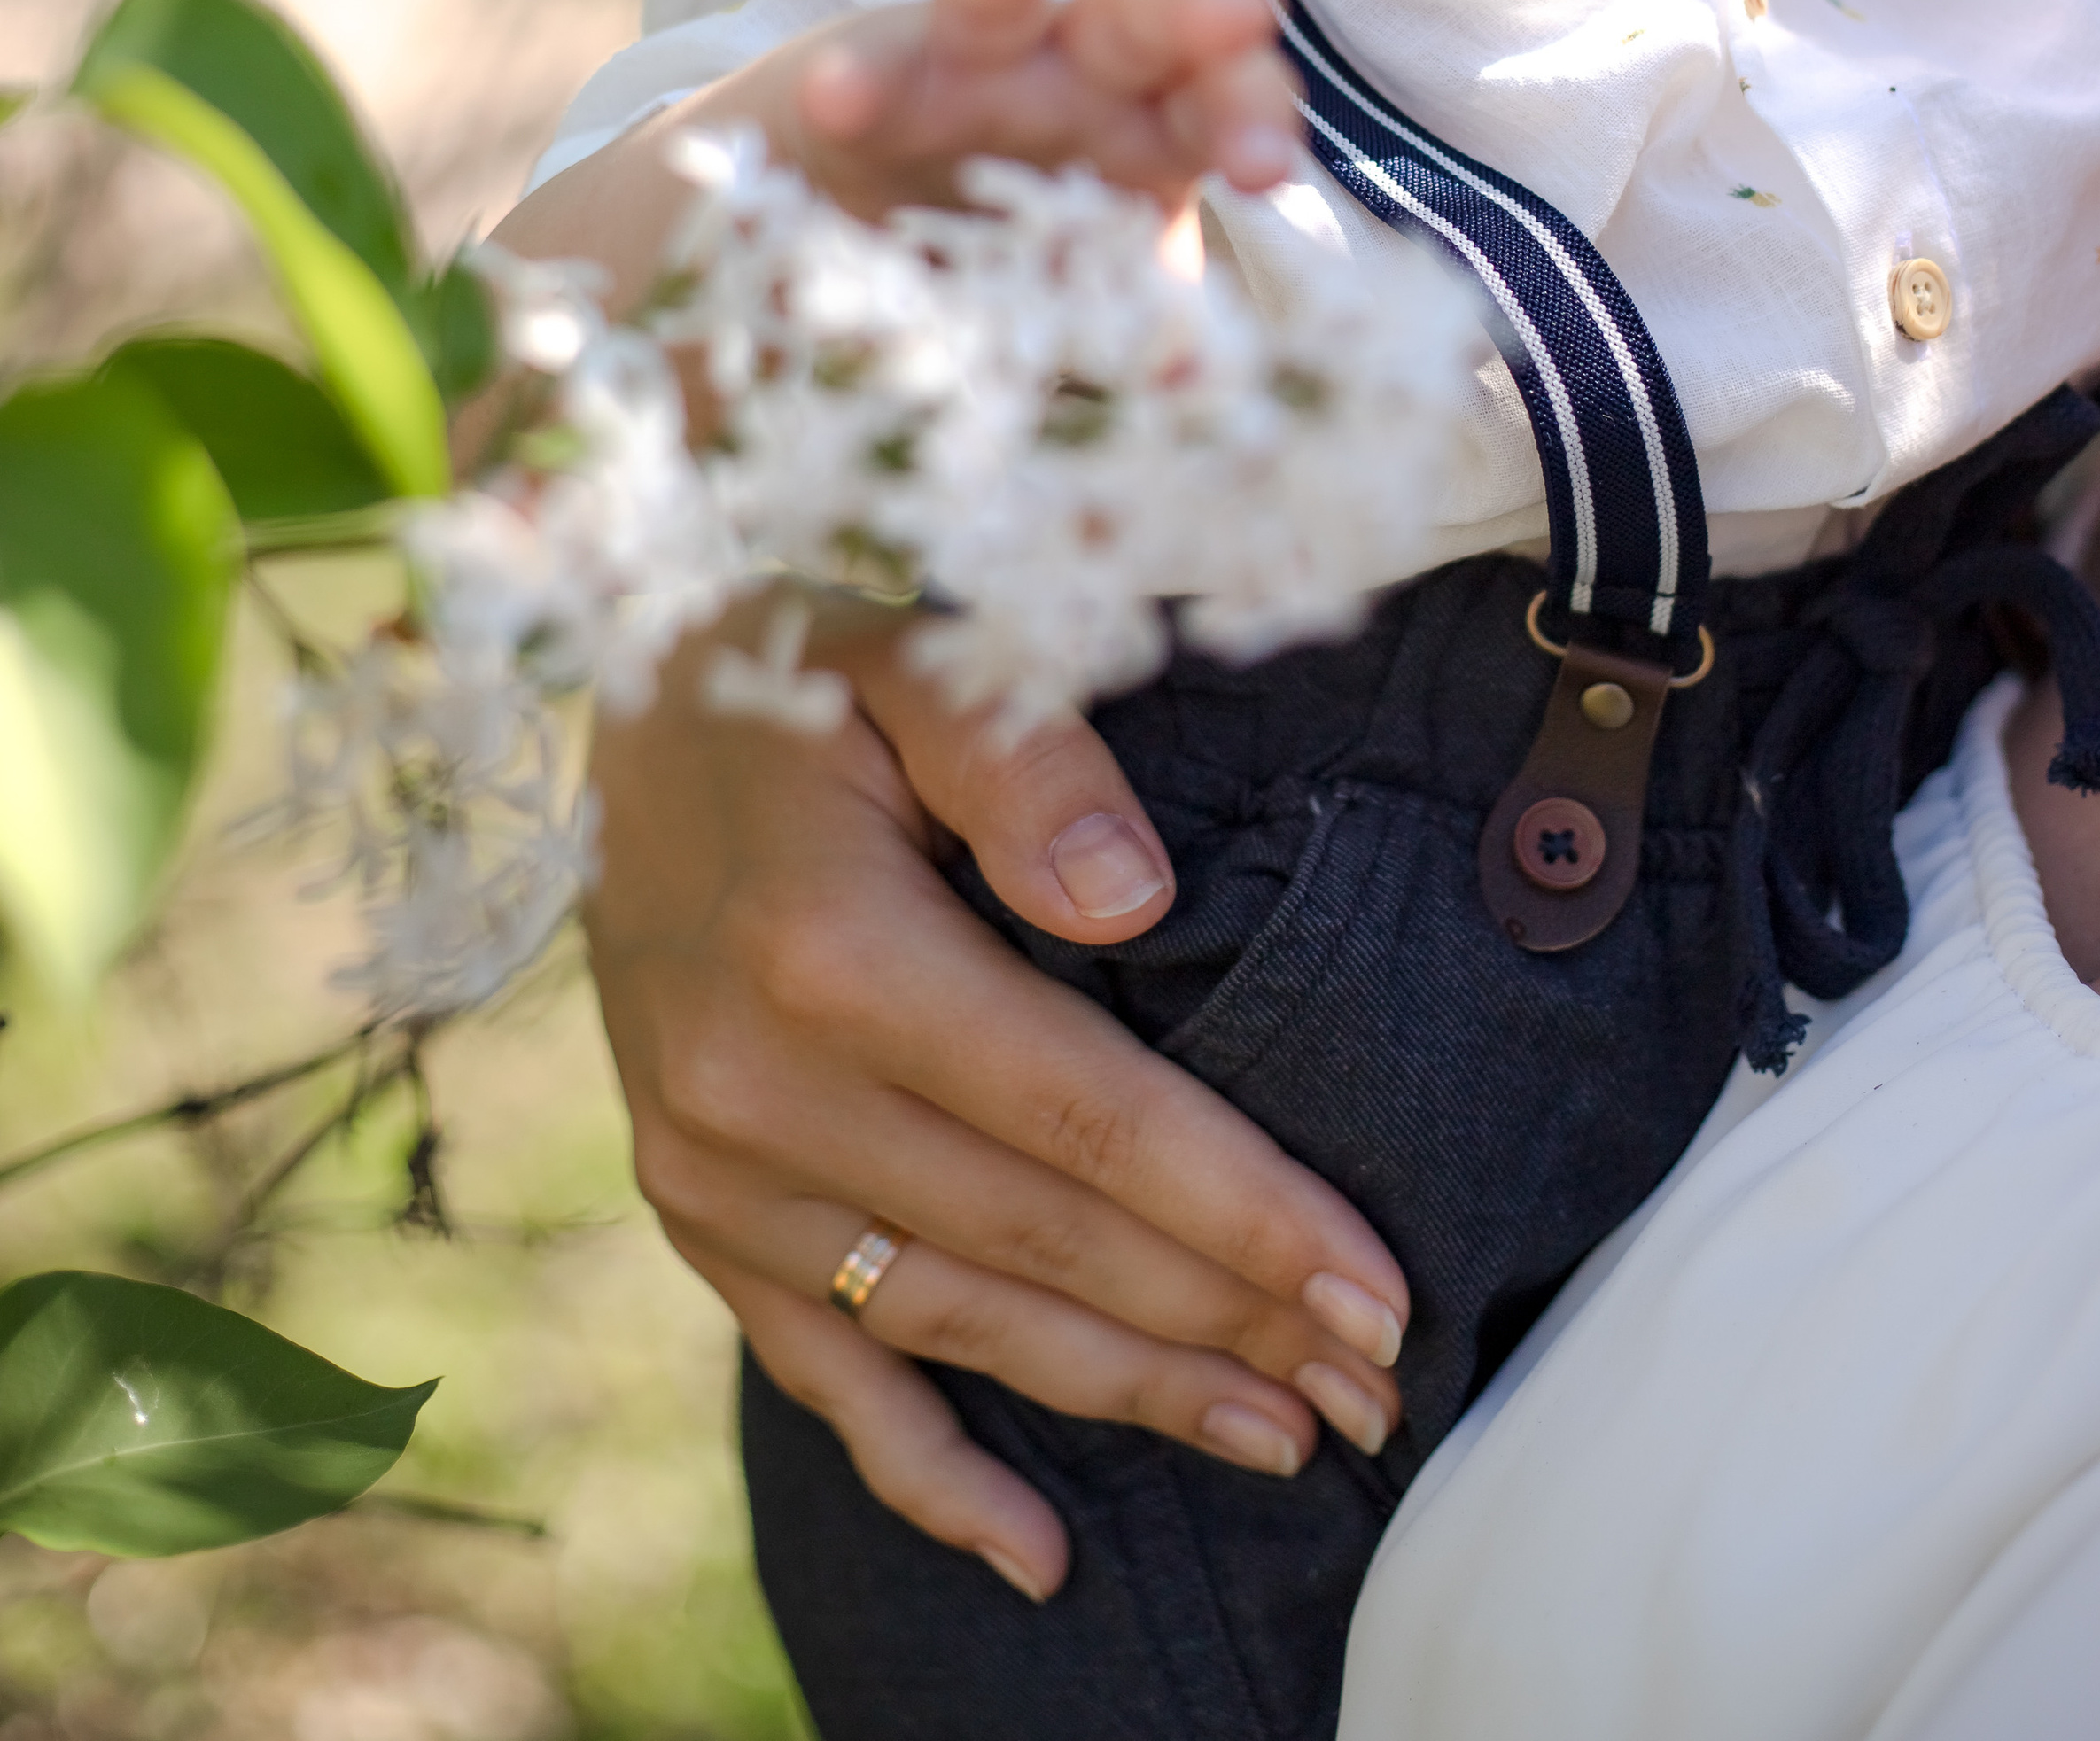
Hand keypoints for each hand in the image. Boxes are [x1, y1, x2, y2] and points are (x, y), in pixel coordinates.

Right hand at [493, 0, 1300, 319]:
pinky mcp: (869, 87)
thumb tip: (1197, 384)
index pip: (1222, 100)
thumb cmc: (1014, 250)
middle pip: (1145, 19)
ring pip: (994, 2)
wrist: (857, 236)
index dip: (1252, 118)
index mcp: (1154, 130)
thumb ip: (1142, 327)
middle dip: (1190, 12)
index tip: (1264, 170)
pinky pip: (866, 83)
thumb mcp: (1087, 294)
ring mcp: (966, 69)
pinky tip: (836, 98)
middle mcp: (1073, 78)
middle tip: (1234, 15)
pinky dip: (856, 87)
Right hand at [585, 605, 1409, 1605]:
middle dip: (1227, 1324)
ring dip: (1128, 1392)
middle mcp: (759, 1087)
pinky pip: (821, 1371)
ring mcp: (714, 1169)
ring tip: (1283, 1437)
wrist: (610, 699)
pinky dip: (929, 1474)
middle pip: (1044, 1240)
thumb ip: (1021, 752)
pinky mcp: (694, 1210)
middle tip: (1381, 1387)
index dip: (1241, 1213)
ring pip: (960, 1320)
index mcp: (832, 950)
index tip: (1378, 1289)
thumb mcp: (908, 652)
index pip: (1087, 1118)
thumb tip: (1133, 894)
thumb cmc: (795, 668)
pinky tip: (1040, 1556)